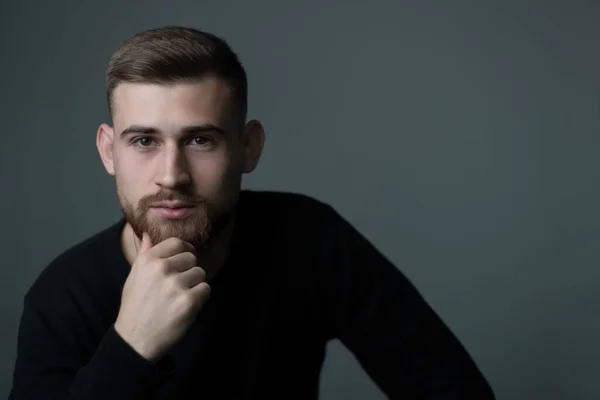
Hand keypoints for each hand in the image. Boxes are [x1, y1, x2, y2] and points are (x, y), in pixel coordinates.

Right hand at [114, 233, 210, 362]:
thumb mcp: (134, 277)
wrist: (135, 340)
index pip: (177, 243)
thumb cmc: (136, 307)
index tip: (186, 260)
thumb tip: (148, 234)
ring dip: (195, 285)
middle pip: (192, 258)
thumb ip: (145, 254)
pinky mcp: (189, 301)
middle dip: (189, 271)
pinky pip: (206, 290)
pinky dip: (200, 298)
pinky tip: (186, 307)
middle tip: (179, 287)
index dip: (186, 250)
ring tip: (180, 298)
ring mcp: (176, 285)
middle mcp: (162, 269)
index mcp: (148, 261)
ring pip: (200, 274)